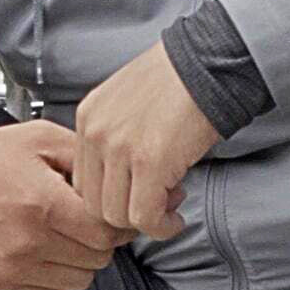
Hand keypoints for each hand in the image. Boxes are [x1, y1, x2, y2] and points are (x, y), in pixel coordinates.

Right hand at [0, 120, 136, 289]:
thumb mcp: (40, 138)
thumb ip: (84, 158)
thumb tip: (116, 185)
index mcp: (42, 203)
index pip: (106, 234)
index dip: (116, 224)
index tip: (108, 216)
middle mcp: (28, 241)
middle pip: (97, 260)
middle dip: (98, 240)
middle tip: (82, 221)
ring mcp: (12, 268)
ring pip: (80, 282)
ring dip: (79, 261)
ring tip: (61, 235)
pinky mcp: (0, 285)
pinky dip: (57, 280)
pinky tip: (45, 253)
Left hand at [74, 41, 220, 239]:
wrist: (208, 63)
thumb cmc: (179, 80)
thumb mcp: (129, 103)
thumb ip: (117, 138)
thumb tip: (124, 182)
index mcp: (88, 117)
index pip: (82, 180)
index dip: (110, 197)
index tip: (135, 197)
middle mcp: (95, 133)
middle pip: (92, 203)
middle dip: (124, 214)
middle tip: (154, 205)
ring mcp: (119, 148)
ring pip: (115, 216)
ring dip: (145, 221)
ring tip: (169, 204)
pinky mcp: (149, 162)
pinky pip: (145, 217)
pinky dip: (162, 227)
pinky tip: (175, 218)